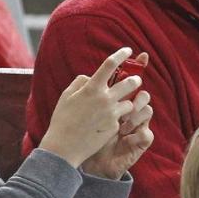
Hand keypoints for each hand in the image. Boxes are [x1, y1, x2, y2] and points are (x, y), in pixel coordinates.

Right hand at [38, 47, 144, 168]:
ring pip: (130, 102)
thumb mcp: (67, 96)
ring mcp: (111, 114)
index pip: (110, 64)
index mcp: (91, 88)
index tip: (128, 50)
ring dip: (127, 102)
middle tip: (136, 80)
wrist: (64, 147)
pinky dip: (118, 117)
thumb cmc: (62, 120)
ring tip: (121, 104)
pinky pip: (122, 118)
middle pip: (130, 82)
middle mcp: (104, 99)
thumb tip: (91, 76)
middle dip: (136, 79)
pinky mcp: (115, 127)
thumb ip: (80, 82)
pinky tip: (108, 122)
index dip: (121, 54)